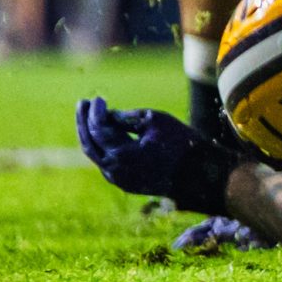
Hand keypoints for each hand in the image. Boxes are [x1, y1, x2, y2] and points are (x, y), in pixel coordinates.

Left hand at [76, 98, 240, 214]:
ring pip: (97, 155)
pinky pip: (108, 163)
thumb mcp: (155, 121)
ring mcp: (118, 180)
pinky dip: (105, 146)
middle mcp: (114, 171)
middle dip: (84, 123)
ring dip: (92, 135)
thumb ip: (127, 118)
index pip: (98, 130)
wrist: (198, 174)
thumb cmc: (180, 142)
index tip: (98, 97)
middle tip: (83, 104)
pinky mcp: (125, 184)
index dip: (96, 111)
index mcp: (121, 155)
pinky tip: (106, 133)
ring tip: (91, 115)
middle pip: (90, 145)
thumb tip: (106, 115)